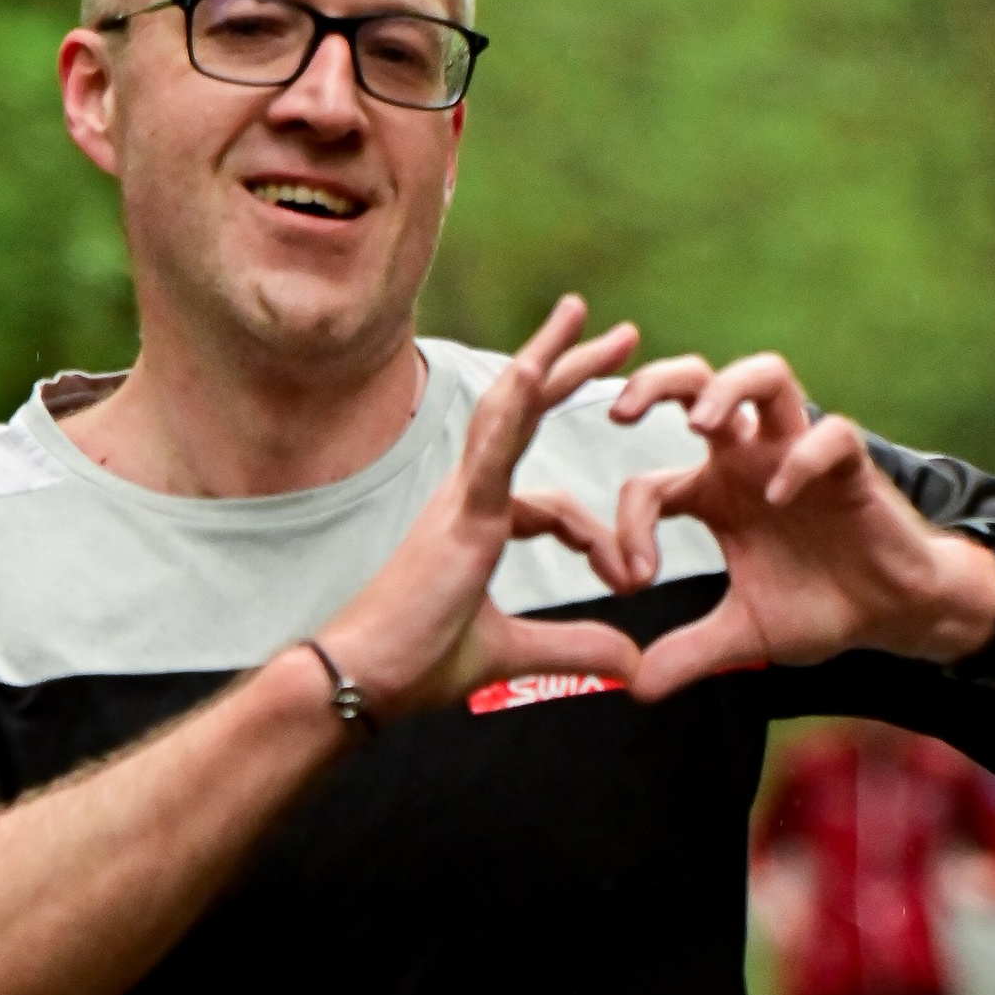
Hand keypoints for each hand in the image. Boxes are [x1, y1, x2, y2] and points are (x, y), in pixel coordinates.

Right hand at [324, 296, 648, 717]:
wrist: (361, 681)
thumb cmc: (415, 665)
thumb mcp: (511, 655)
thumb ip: (574, 650)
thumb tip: (633, 662)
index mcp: (476, 525)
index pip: (549, 503)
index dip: (594, 534)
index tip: (628, 578)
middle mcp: (466, 499)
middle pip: (525, 418)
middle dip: (571, 373)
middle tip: (623, 335)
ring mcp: (461, 501)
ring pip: (507, 412)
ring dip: (546, 359)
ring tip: (578, 313)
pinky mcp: (460, 518)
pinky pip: (492, 451)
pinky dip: (514, 408)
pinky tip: (535, 367)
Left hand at [599, 351, 994, 702]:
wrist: (891, 613)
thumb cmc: (820, 606)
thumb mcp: (744, 636)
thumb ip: (690, 654)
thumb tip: (634, 688)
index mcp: (715, 493)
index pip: (649, 485)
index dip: (628, 526)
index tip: (633, 582)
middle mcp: (750, 460)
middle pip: (697, 382)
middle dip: (656, 383)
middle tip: (621, 415)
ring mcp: (798, 455)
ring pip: (766, 376)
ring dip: (727, 390)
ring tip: (699, 426)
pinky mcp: (850, 465)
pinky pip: (829, 436)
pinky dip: (800, 459)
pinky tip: (779, 497)